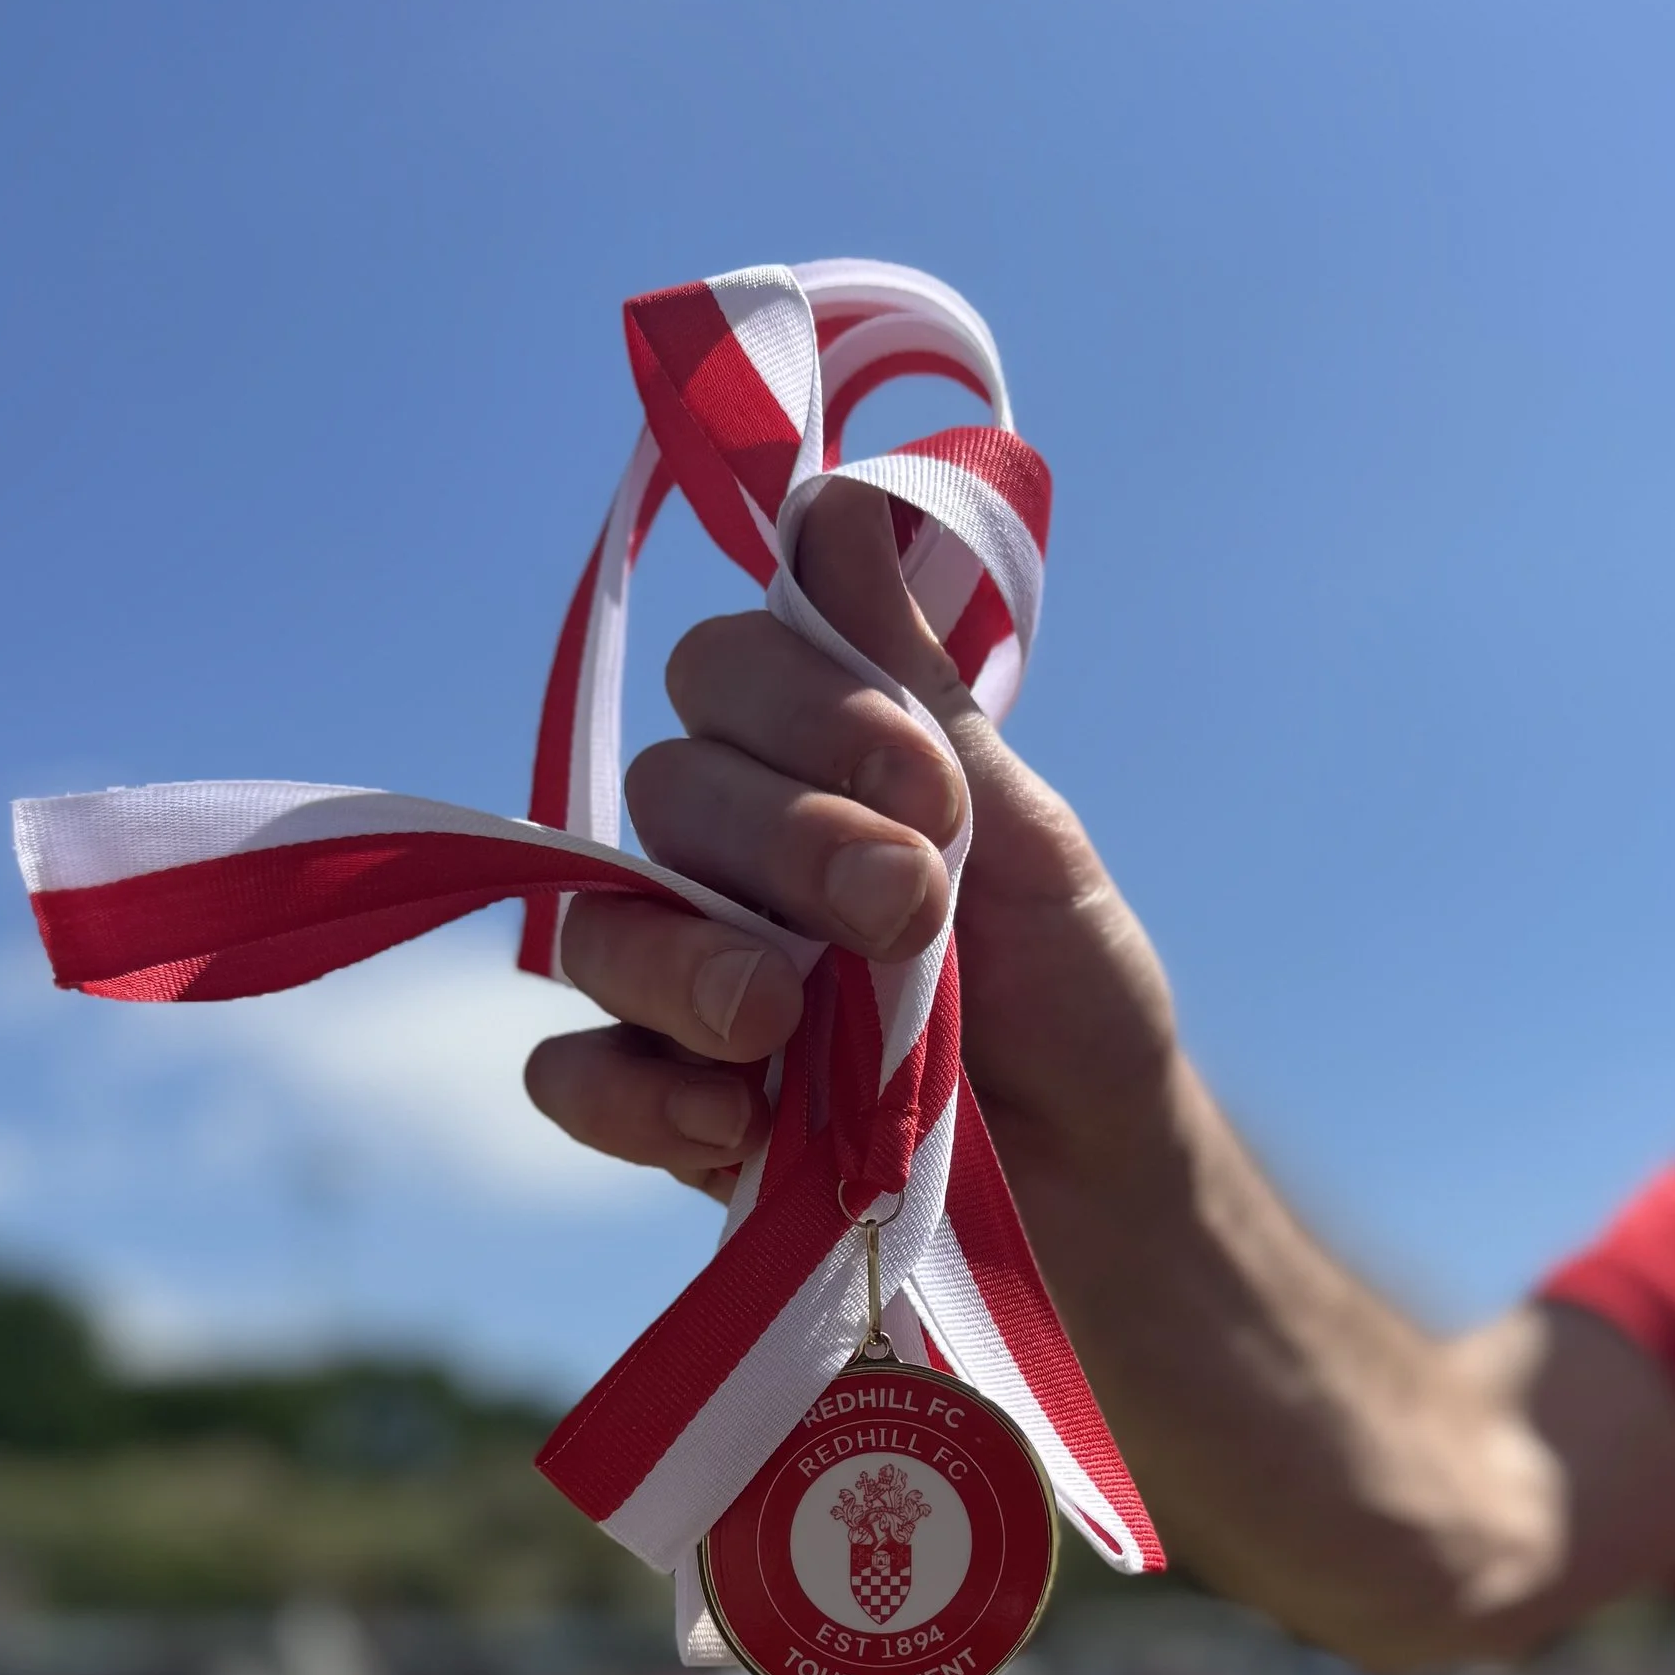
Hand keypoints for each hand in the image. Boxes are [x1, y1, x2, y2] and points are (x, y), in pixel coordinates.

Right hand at [523, 483, 1178, 1202]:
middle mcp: (725, 861)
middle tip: (906, 910)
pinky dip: (632, 1093)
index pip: (727, 671)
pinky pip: (573, 1078)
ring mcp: (684, 984)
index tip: (934, 791)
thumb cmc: (1069, 994)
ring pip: (599, 928)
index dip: (811, 711)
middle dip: (785, 841)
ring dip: (688, 964)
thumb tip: (841, 499)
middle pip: (667, 792)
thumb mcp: (1027, 836)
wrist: (1101, 1175)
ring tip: (783, 1019)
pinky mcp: (668, 1111)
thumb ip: (918, 692)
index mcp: (809, 764)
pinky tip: (734, 1120)